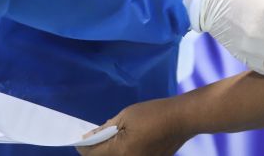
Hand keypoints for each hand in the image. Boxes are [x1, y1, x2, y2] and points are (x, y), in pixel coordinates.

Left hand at [76, 98, 190, 155]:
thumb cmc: (155, 113)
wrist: (184, 119)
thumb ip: (106, 128)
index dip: (83, 146)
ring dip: (110, 151)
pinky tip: (128, 140)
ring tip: (114, 136)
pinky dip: (123, 152)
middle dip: (97, 150)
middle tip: (97, 136)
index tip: (79, 138)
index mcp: (120, 152)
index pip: (91, 154)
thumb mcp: (127, 115)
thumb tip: (90, 136)